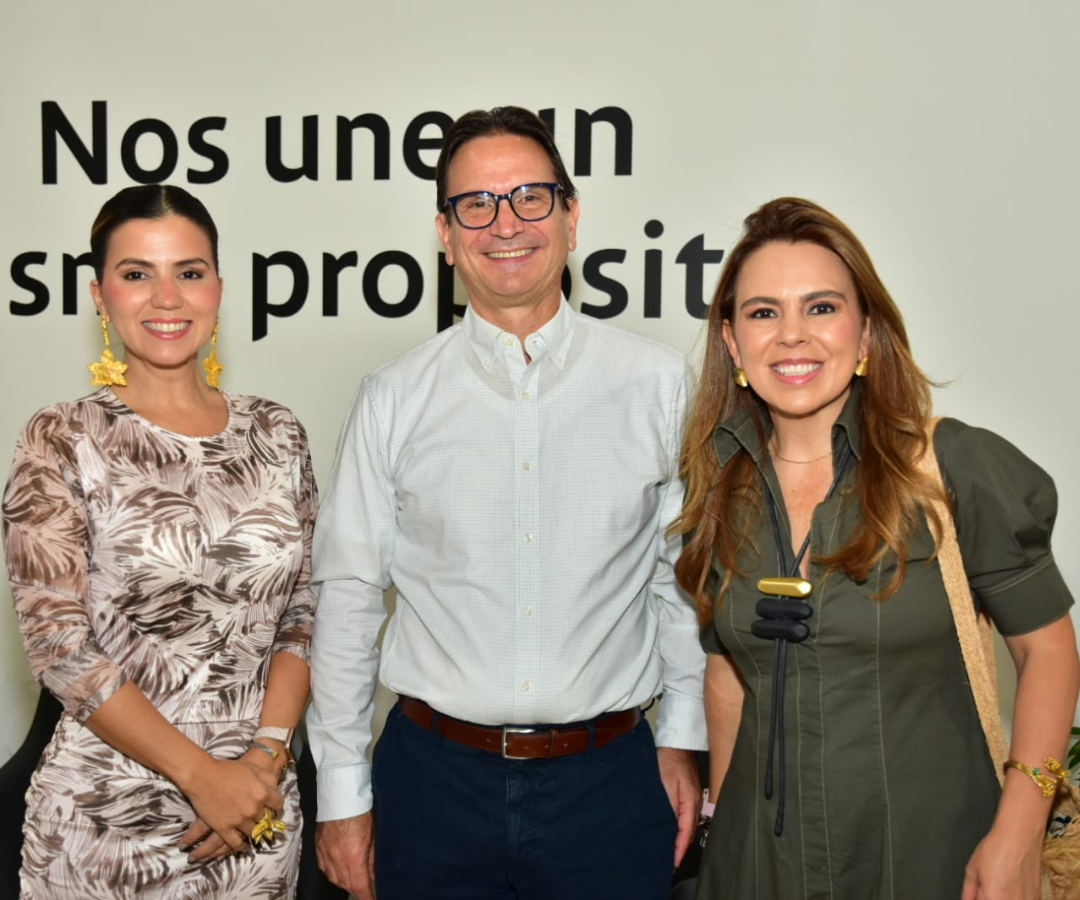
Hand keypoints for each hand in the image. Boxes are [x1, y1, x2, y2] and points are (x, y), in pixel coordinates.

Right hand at [178, 756, 283, 855]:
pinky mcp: (224, 829)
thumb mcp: (253, 768)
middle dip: (264, 818)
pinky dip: (240, 846)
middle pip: (265, 819)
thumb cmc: (228, 769)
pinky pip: (235, 843)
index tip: (274, 807)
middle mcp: (253, 809)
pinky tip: (243, 847)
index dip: (276, 805)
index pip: (278, 804)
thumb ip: (267, 778)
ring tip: (253, 832)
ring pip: (252, 832)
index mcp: (262, 793)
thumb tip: (275, 788)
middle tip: (261, 818)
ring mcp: (239, 820)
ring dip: (253, 831)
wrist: (203, 776)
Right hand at [316, 813, 375, 898]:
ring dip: (344, 881)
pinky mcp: (318, 847)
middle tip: (365, 887)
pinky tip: (339, 870)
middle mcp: (337, 858)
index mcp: (354, 856)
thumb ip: (372, 858)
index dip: (366, 896)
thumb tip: (372, 875)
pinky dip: (332, 873)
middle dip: (356, 888)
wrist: (341, 796)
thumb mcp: (373, 836)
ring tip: (353, 879)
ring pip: (334, 878)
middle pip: (346, 884)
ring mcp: (325, 854)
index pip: (359, 885)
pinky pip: (324, 868)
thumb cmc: (361, 813)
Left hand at [657, 746, 701, 867]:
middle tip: (669, 863)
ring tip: (670, 852)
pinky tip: (673, 831)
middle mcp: (695, 803)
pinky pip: (686, 817)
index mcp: (690, 803)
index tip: (672, 863)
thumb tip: (670, 828)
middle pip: (688, 832)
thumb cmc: (669, 761)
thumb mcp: (666, 785)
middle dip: (680, 848)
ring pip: (687, 825)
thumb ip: (670, 808)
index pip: (685, 833)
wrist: (676, 743)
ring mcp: (694, 799)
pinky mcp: (689, 795)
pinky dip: (680, 828)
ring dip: (680, 839)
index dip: (679, 850)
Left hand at [960, 825, 1041, 898]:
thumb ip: (969, 890)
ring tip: (1000, 881)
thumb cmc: (998, 848)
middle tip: (987, 884)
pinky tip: (1011, 882)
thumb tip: (968, 899)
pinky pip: (1019, 899)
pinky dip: (1014, 895)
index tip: (978, 891)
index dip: (977, 897)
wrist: (1020, 836)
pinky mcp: (1036, 897)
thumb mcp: (973, 868)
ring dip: (1001, 896)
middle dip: (988, 896)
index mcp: (994, 898)